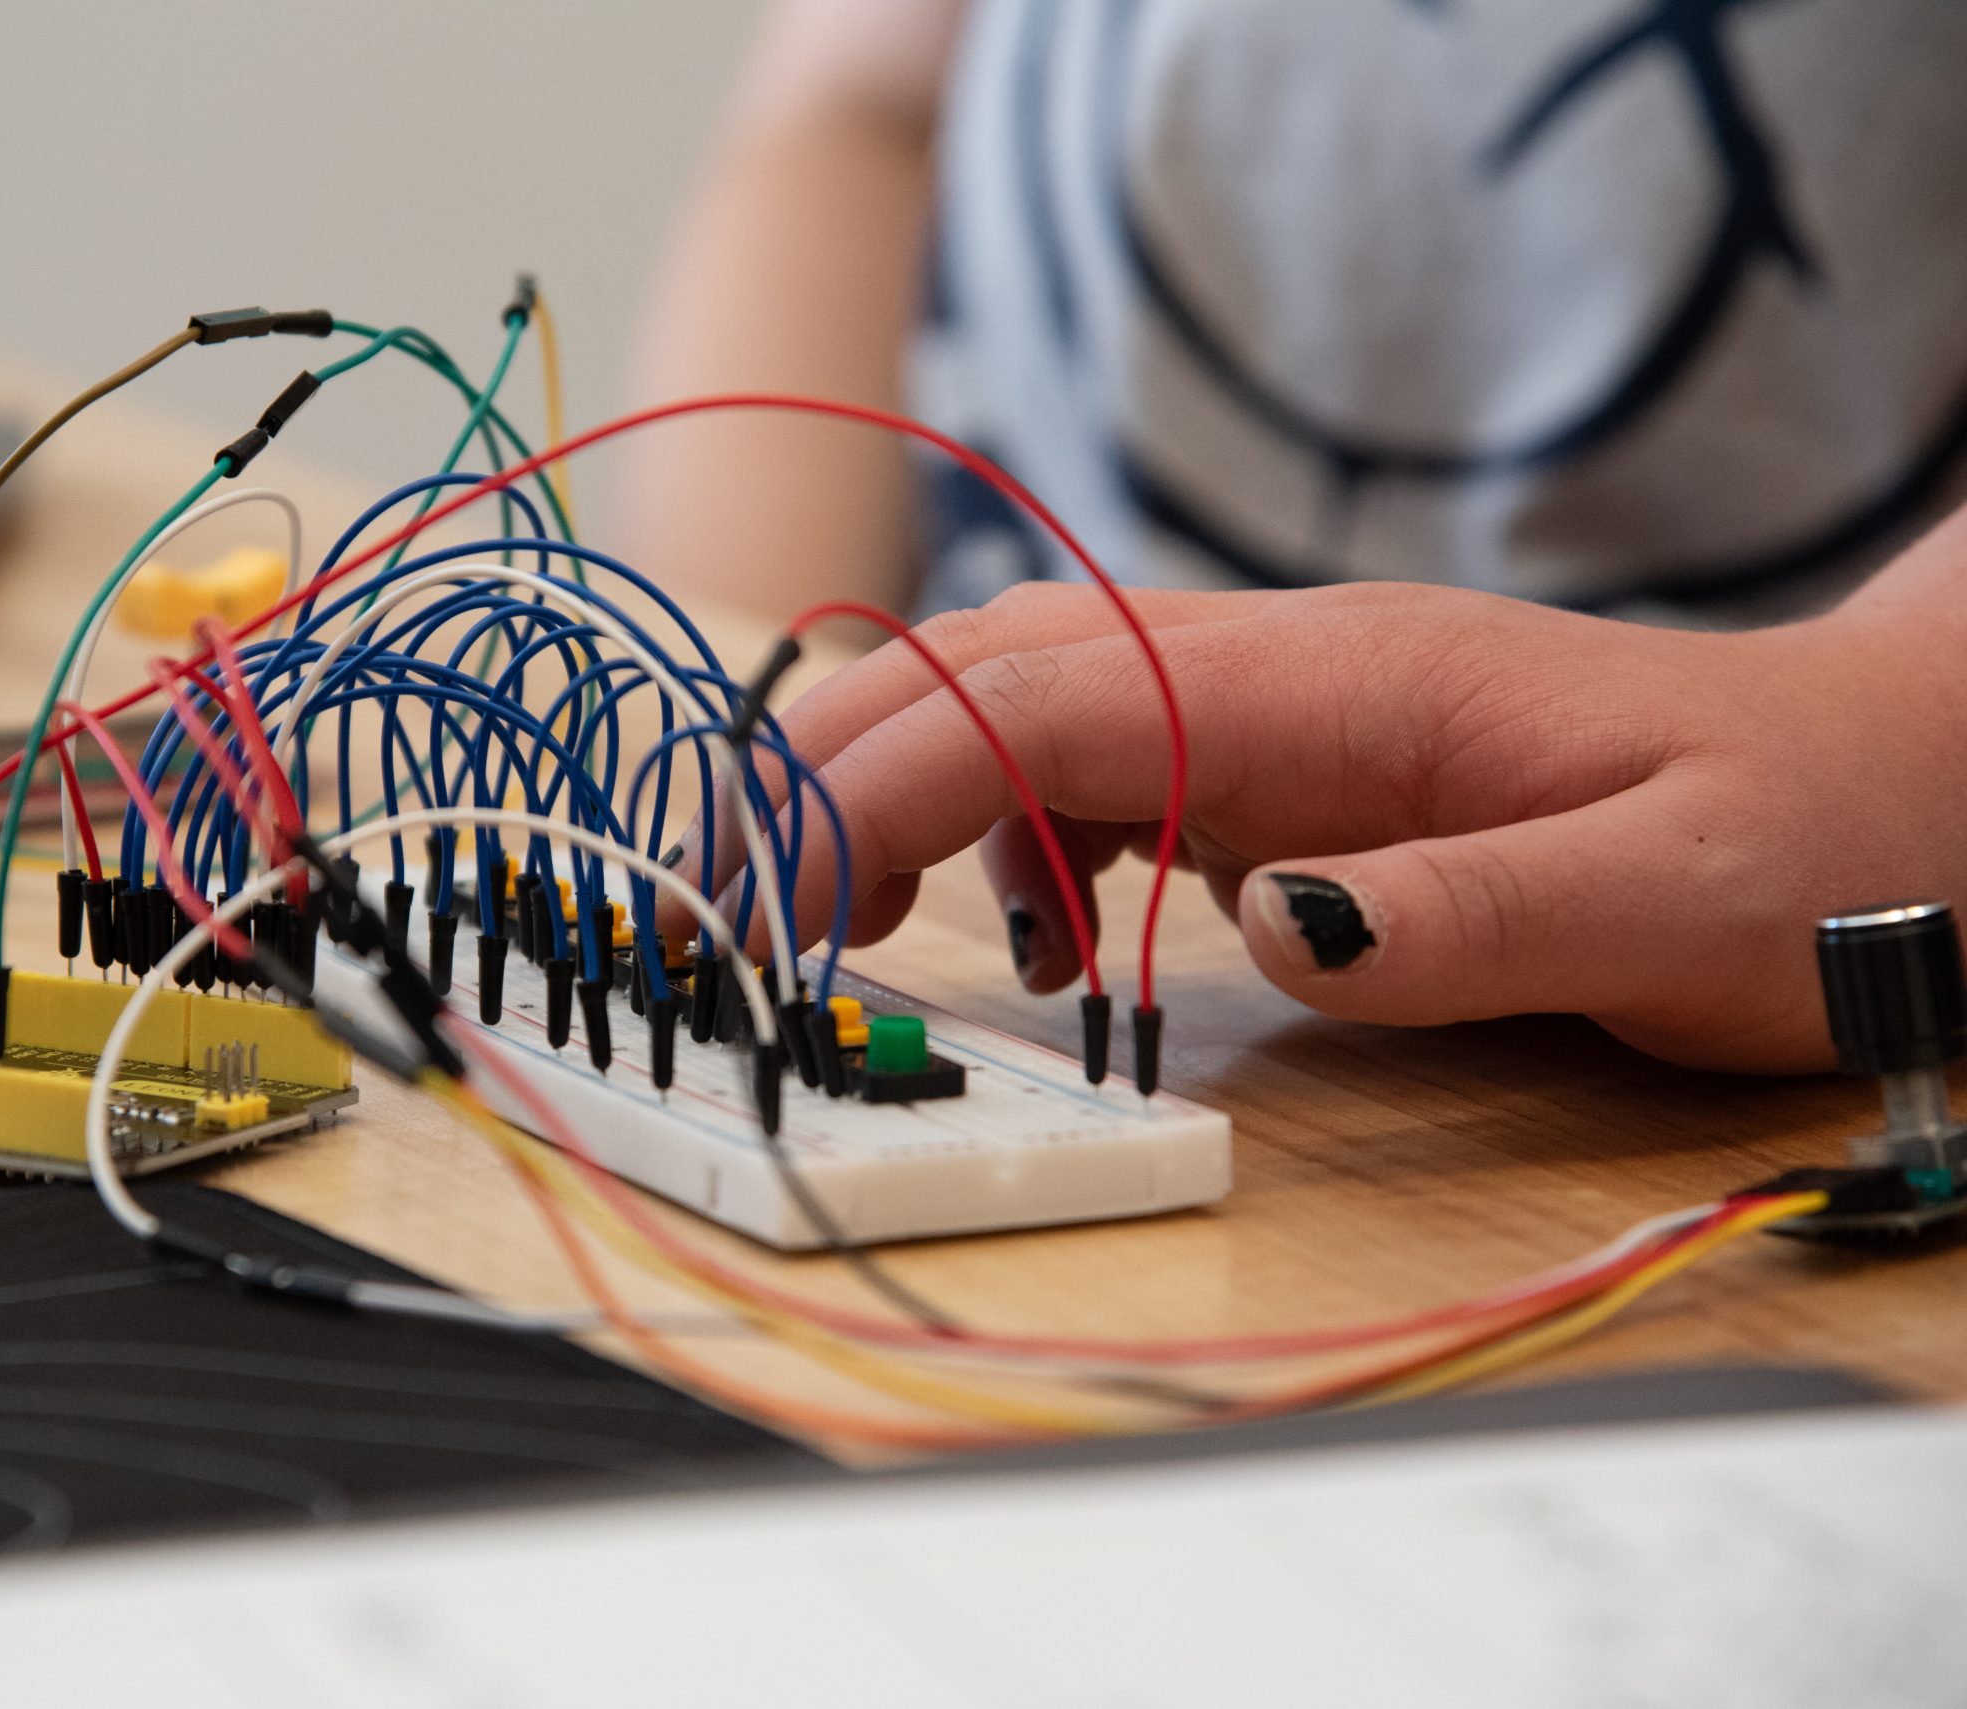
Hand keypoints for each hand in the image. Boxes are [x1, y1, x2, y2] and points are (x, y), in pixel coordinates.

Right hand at [708, 524, 1966, 1071]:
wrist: (1885, 779)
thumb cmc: (1799, 836)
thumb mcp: (1671, 898)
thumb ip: (1470, 915)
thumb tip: (1270, 931)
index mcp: (1336, 683)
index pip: (1046, 700)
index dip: (884, 785)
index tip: (782, 901)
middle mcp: (1269, 672)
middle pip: (976, 666)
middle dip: (819, 769)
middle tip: (723, 911)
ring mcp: (1261, 709)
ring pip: (1002, 699)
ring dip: (882, 792)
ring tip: (835, 926)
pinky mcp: (1269, 764)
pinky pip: (1077, 766)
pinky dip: (989, 834)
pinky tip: (1016, 935)